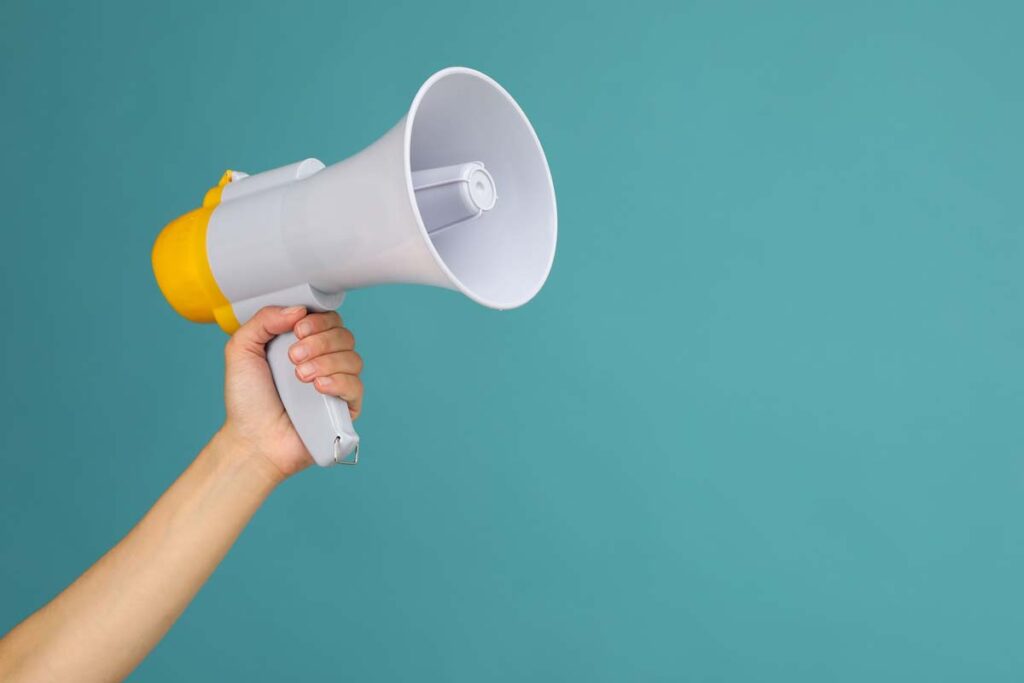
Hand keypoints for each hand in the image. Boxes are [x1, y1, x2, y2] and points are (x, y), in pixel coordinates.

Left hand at [219, 306, 363, 480]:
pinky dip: (339, 381)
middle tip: (293, 357)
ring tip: (300, 376)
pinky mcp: (345, 408)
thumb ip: (264, 320)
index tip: (297, 330)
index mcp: (303, 343)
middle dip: (320, 341)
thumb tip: (298, 310)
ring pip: (353, 358)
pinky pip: (356, 386)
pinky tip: (318, 387)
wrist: (252, 439)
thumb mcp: (242, 349)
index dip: (318, 320)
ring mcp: (336, 384)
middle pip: (343, 335)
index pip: (327, 319)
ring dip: (327, 361)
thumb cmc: (247, 399)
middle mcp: (323, 360)